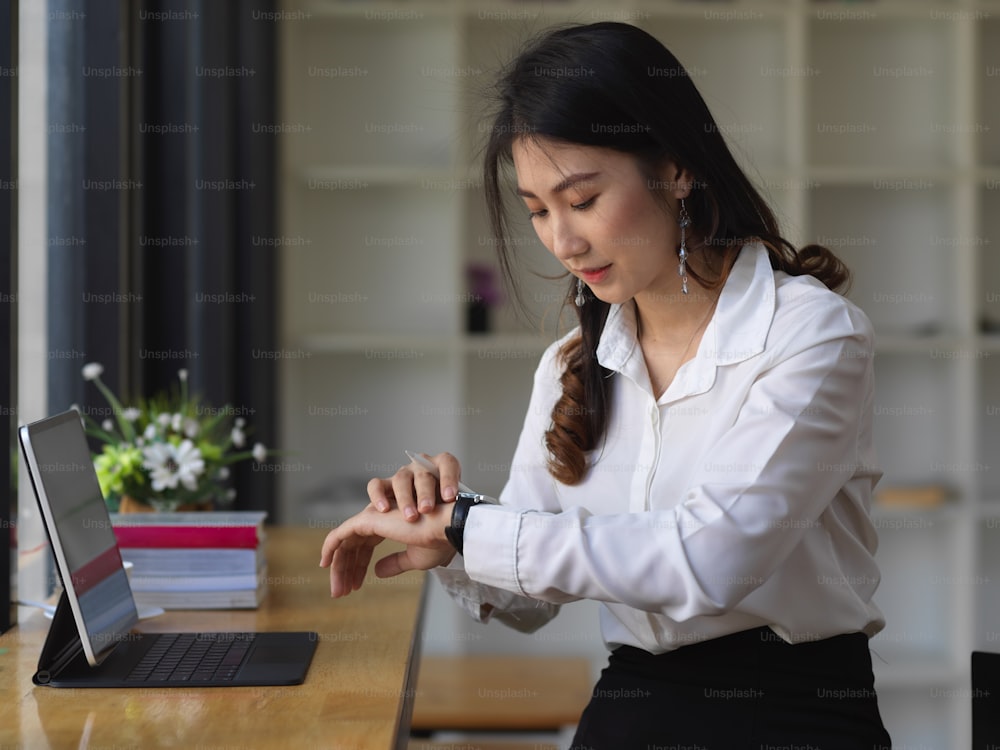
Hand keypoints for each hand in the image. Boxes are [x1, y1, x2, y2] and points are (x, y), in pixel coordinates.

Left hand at [319, 501, 456, 597]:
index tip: (355, 587)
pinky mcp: (366, 520)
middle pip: (352, 547)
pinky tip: (324, 564)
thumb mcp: (414, 559)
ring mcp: (371, 518)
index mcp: (389, 526)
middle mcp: (378, 520)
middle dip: (346, 570)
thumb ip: (394, 564)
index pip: (365, 548)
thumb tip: (377, 572)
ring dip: (337, 567)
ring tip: (338, 590)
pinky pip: (339, 535)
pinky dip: (329, 548)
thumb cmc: (438, 541)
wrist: (446, 528)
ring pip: (344, 544)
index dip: (359, 568)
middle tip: (341, 592)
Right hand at [369, 451, 462, 520]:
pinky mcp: (384, 485)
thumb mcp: (451, 512)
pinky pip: (376, 485)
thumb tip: (462, 519)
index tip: (450, 497)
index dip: (448, 477)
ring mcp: (403, 475)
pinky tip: (383, 509)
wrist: (426, 522)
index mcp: (442, 468)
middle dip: (425, 493)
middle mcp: (421, 468)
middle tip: (427, 510)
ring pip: (401, 479)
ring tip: (411, 517)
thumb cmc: (442, 516)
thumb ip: (455, 511)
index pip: (447, 463)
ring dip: (405, 498)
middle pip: (423, 474)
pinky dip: (378, 496)